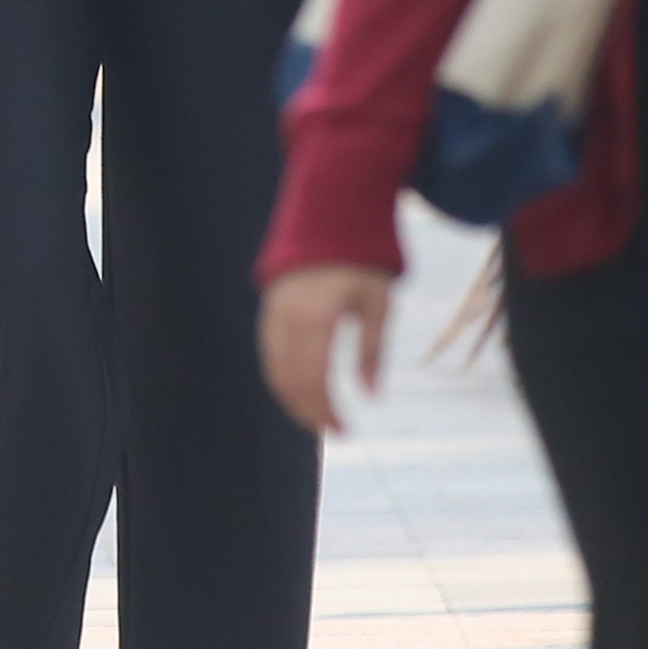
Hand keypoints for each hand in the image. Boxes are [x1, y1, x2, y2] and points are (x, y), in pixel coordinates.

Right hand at [259, 263, 395, 435]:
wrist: (329, 218)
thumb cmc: (361, 264)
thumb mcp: (378, 304)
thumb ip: (372, 351)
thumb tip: (372, 397)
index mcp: (317, 318)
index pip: (314, 380)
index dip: (325, 410)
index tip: (345, 430)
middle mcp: (288, 319)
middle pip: (290, 381)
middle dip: (309, 411)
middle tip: (334, 429)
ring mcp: (273, 315)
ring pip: (274, 371)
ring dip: (294, 400)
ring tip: (318, 416)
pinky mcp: (269, 311)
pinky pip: (270, 355)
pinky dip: (283, 379)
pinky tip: (303, 390)